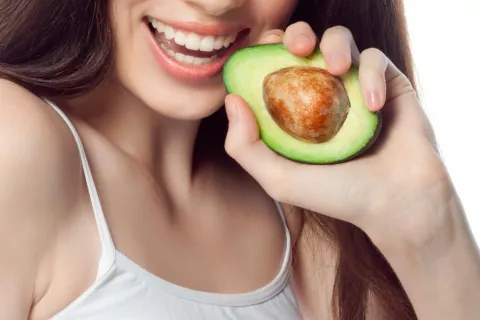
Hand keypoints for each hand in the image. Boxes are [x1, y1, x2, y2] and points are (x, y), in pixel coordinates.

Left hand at [224, 22, 455, 250]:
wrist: (396, 204)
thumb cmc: (336, 195)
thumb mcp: (279, 178)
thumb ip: (245, 147)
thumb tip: (231, 100)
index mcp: (295, 111)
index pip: (274, 68)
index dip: (264, 53)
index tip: (261, 53)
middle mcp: (322, 95)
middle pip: (304, 44)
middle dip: (297, 35)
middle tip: (296, 49)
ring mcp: (354, 87)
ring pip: (340, 40)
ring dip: (335, 44)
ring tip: (336, 69)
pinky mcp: (388, 84)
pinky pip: (375, 59)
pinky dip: (372, 74)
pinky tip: (373, 106)